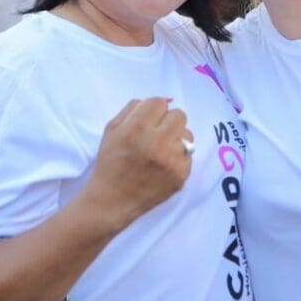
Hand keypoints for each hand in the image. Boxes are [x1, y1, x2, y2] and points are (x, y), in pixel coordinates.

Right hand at [83, 97, 192, 228]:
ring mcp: (171, 161)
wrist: (112, 201)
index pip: (159, 102)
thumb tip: (165, 99)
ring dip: (175, 139)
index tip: (145, 123)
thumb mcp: (112, 129)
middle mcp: (156, 143)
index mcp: (136, 129)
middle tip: (155, 135)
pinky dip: (178, 157)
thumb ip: (135, 107)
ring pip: (187, 134)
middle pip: (179, 115)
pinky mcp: (181, 175)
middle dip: (167, 122)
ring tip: (160, 151)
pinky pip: (189, 154)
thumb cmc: (110, 162)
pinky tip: (163, 165)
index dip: (152, 111)